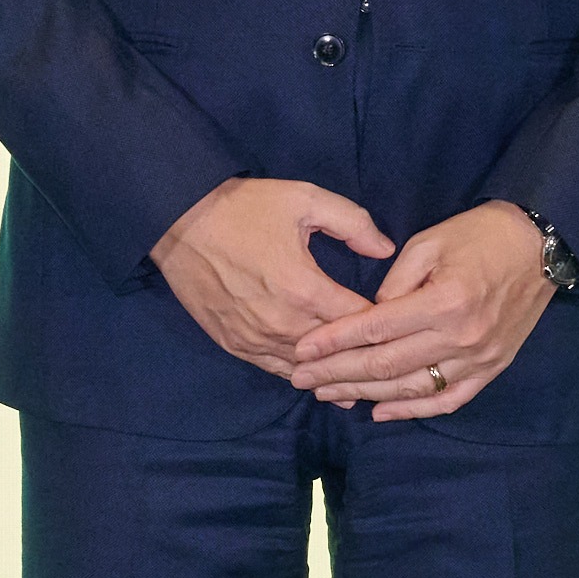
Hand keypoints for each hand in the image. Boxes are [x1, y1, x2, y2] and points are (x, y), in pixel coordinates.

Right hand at [155, 178, 390, 374]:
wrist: (179, 220)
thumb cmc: (245, 207)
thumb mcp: (305, 199)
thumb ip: (353, 223)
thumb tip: (386, 250)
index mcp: (305, 289)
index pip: (360, 322)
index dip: (383, 324)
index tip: (399, 323)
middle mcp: (282, 323)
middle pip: (336, 352)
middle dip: (362, 353)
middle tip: (388, 357)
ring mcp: (255, 338)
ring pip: (306, 368)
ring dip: (332, 370)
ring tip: (362, 378)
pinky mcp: (233, 344)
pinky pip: (274, 369)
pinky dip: (298, 372)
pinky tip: (317, 379)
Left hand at [286, 202, 557, 420]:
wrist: (540, 247)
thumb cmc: (480, 235)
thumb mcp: (429, 242)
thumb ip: (394, 282)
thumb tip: (369, 316)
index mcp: (443, 301)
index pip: (375, 329)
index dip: (334, 342)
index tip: (302, 350)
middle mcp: (460, 337)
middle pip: (386, 365)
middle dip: (338, 373)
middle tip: (302, 379)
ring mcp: (478, 359)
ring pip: (411, 388)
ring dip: (365, 394)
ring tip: (328, 394)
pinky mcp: (491, 369)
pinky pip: (447, 399)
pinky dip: (412, 409)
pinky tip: (381, 412)